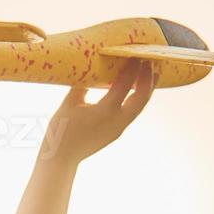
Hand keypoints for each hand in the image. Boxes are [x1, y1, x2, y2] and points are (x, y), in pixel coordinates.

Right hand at [41, 61, 155, 167]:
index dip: (132, 67)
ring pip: (140, 106)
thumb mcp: (69, 103)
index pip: (125, 84)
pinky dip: (137, 99)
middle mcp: (117, 121)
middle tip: (150, 61)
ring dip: (147, 89)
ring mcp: (119, 129)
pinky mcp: (116, 132)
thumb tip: (90, 68)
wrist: (61, 159)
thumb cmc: (60, 131)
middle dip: (148, 78)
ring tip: (152, 73)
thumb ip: (82, 84)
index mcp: (105, 111)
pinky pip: (132, 112)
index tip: (135, 53)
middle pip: (142, 97)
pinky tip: (135, 90)